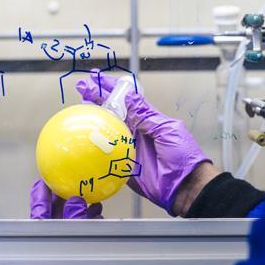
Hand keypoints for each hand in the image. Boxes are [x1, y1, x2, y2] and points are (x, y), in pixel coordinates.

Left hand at [25, 180, 111, 264]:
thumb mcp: (63, 248)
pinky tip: (99, 216)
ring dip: (82, 212)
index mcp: (37, 246)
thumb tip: (75, 200)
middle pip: (56, 218)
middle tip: (73, 184)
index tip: (43, 182)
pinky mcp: (82, 259)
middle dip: (65, 201)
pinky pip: (86, 236)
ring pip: (73, 226)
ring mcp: (67, 253)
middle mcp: (50, 248)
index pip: (38, 216)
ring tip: (91, 199)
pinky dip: (92, 224)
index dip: (40, 198)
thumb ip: (71, 223)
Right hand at [76, 72, 216, 215]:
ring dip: (93, 119)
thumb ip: (146, 115)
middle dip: (96, 99)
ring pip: (106, 130)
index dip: (112, 88)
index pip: (126, 99)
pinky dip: (93, 148)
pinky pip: (106, 155)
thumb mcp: (166, 130)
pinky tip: (82, 140)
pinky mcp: (122, 165)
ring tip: (78, 108)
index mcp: (148, 120)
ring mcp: (128, 148)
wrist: (186, 186)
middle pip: (112, 112)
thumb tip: (128, 99)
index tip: (97, 78)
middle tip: (81, 88)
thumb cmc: (184, 157)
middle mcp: (136, 131)